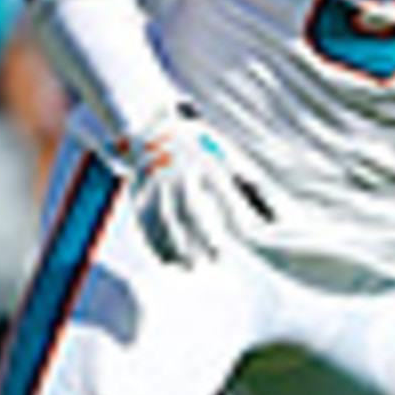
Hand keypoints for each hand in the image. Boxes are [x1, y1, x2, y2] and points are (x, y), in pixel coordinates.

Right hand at [121, 104, 233, 266]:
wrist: (151, 127)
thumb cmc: (193, 143)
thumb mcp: (217, 149)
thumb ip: (236, 169)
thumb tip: (255, 188)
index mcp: (201, 160)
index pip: (218, 192)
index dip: (227, 217)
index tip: (237, 240)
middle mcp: (178, 172)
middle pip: (189, 210)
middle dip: (200, 238)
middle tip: (214, 261)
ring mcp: (156, 183)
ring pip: (164, 220)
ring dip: (176, 247)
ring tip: (188, 267)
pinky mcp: (139, 192)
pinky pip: (145, 221)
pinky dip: (154, 242)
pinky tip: (164, 259)